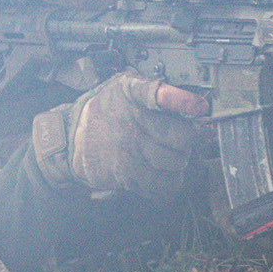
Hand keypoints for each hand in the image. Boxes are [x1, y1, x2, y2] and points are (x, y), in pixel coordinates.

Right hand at [30, 72, 204, 201]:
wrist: (74, 140)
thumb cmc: (109, 113)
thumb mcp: (126, 88)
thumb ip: (158, 91)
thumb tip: (198, 107)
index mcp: (129, 92)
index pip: (156, 93)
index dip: (180, 100)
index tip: (198, 106)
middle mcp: (128, 120)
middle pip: (182, 137)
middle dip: (186, 141)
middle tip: (176, 140)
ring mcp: (126, 148)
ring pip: (176, 163)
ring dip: (177, 163)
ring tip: (164, 157)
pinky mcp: (124, 173)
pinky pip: (161, 184)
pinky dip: (166, 183)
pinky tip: (156, 174)